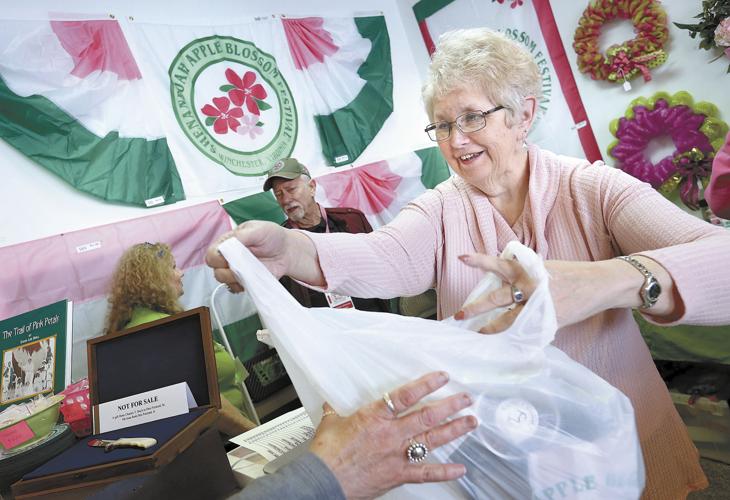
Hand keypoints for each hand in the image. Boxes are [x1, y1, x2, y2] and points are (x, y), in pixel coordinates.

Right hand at [205, 220, 294, 292]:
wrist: (287, 251)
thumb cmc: (272, 236)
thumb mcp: (258, 229)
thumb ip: (242, 236)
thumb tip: (228, 244)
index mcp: (228, 241)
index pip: (212, 253)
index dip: (217, 257)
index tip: (229, 257)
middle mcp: (229, 256)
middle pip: (215, 269)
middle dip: (225, 270)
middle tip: (241, 265)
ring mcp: (236, 270)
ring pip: (223, 280)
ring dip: (234, 278)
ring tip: (249, 271)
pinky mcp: (245, 280)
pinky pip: (235, 288)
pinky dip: (240, 286)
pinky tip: (250, 280)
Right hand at [309, 371, 476, 498]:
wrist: (323, 481)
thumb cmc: (326, 454)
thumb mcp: (329, 424)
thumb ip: (334, 413)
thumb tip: (329, 405)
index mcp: (375, 417)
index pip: (406, 396)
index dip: (427, 385)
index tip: (442, 377)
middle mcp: (390, 434)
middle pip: (427, 416)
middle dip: (450, 406)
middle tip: (466, 399)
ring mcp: (396, 455)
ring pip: (431, 440)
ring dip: (454, 430)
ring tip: (470, 422)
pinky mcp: (398, 474)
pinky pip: (426, 473)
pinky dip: (445, 472)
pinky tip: (460, 469)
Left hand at [455, 253, 668, 331]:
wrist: (598, 284)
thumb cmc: (570, 274)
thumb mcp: (544, 267)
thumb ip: (523, 273)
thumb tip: (502, 281)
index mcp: (528, 269)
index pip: (499, 264)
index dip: (480, 261)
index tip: (462, 257)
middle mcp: (530, 286)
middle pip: (496, 298)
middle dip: (476, 307)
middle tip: (459, 315)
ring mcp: (539, 306)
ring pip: (508, 320)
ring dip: (491, 328)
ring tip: (477, 334)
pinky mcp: (548, 321)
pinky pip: (526, 331)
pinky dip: (514, 338)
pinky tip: (504, 346)